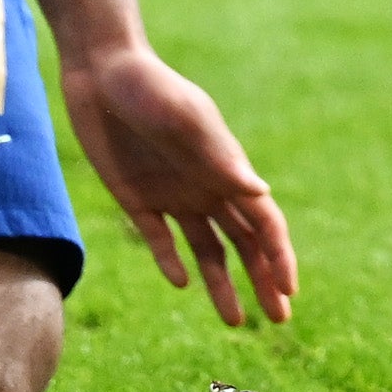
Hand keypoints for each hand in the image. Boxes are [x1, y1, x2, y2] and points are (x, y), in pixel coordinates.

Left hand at [57, 39, 296, 328]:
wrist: (102, 70)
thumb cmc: (150, 86)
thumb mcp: (184, 118)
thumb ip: (219, 156)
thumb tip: (260, 191)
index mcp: (226, 168)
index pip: (263, 222)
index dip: (279, 256)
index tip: (289, 291)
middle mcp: (206, 186)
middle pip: (244, 243)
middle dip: (264, 279)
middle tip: (280, 318)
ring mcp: (173, 194)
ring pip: (208, 250)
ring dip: (222, 284)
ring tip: (235, 321)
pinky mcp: (138, 198)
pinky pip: (161, 239)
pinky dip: (172, 262)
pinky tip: (182, 283)